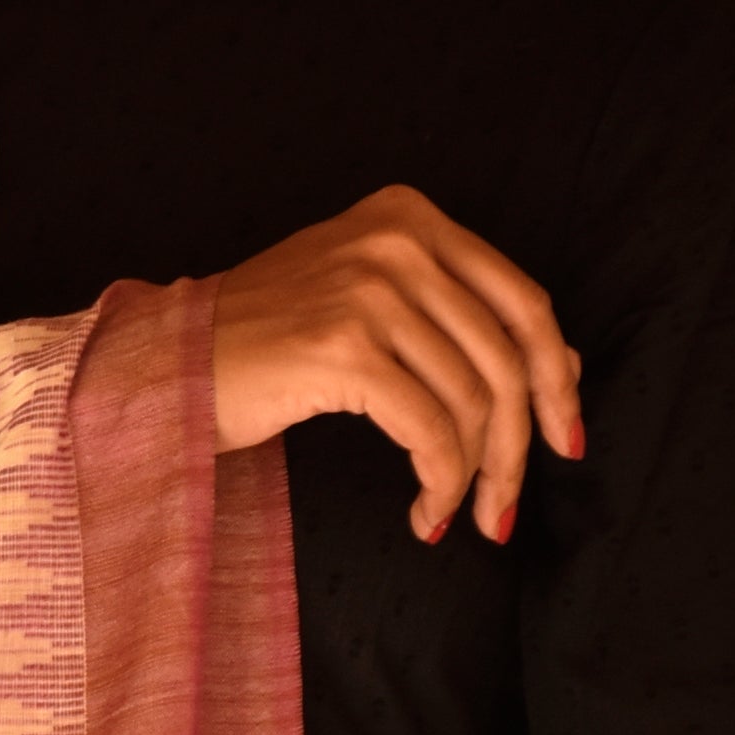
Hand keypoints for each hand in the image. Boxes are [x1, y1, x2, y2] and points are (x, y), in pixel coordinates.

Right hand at [206, 183, 584, 536]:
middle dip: (519, 446)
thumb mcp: (371, 308)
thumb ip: (456, 322)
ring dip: (475, 477)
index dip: (556, 378)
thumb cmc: (266, 346)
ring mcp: (370, 290)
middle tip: (505, 508)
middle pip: (506, 356)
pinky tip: (422, 513)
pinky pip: (429, 432)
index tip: (565, 438)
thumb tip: (561, 370)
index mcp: (410, 217)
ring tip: (452, 516)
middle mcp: (397, 240)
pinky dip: (439, 483)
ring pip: (473, 400)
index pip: (523, 300)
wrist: (169, 365)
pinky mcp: (343, 348)